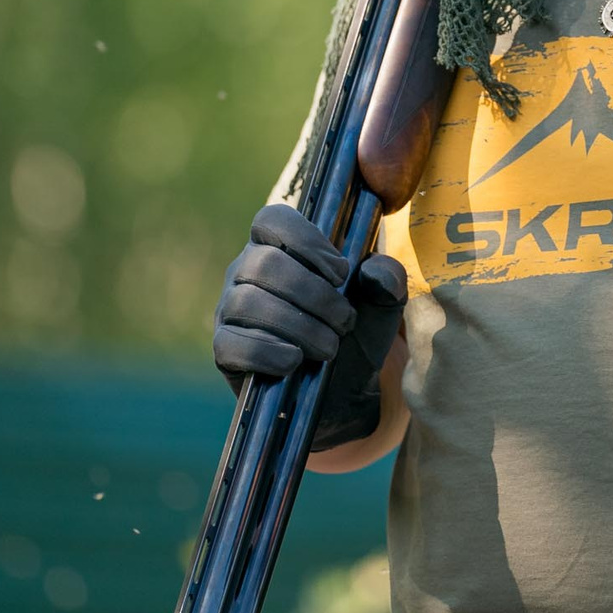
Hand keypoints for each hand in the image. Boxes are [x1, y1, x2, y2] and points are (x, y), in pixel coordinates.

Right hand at [213, 203, 408, 452]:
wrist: (342, 392)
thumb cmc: (354, 335)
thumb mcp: (382, 307)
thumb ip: (388, 280)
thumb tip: (374, 272)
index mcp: (279, 247)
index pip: (272, 219)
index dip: (306, 240)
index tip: (340, 273)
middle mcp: (247, 272)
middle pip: (264, 263)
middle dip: (313, 294)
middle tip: (345, 321)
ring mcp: (230, 310)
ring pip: (248, 303)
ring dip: (297, 326)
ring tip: (328, 347)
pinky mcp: (224, 350)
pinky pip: (230, 343)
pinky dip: (266, 352)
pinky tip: (294, 361)